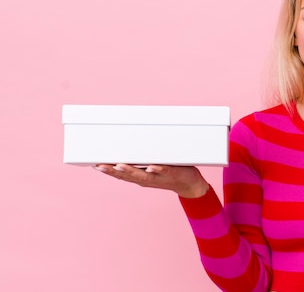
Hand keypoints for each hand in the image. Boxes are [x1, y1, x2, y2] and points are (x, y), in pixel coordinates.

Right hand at [93, 164, 209, 197]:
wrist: (190, 184)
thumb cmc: (168, 170)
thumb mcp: (152, 163)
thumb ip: (141, 155)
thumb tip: (130, 139)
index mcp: (140, 176)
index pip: (120, 175)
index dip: (107, 171)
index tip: (94, 164)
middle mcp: (147, 178)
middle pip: (127, 175)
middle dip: (112, 170)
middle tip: (99, 165)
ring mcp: (159, 177)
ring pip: (143, 174)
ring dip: (131, 170)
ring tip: (119, 165)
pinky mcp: (173, 173)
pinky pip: (165, 171)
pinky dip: (158, 169)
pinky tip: (152, 166)